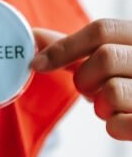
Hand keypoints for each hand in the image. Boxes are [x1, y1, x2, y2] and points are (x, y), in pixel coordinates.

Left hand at [30, 18, 131, 140]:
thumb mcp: (113, 58)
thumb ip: (76, 49)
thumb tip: (32, 36)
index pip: (102, 29)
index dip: (64, 47)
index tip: (37, 64)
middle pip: (104, 59)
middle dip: (85, 80)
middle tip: (92, 90)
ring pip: (111, 93)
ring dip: (102, 106)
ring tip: (115, 106)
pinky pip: (120, 125)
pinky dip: (114, 126)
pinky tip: (127, 121)